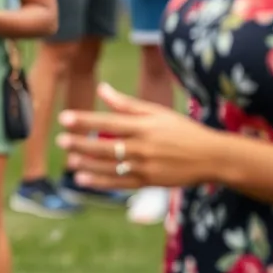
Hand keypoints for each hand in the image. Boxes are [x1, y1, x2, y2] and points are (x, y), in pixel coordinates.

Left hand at [57, 83, 224, 189]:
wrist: (212, 157)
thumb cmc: (182, 130)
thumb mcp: (157, 112)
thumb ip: (127, 104)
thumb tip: (102, 89)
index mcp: (144, 126)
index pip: (108, 121)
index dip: (85, 120)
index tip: (64, 117)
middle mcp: (143, 147)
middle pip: (105, 145)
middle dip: (81, 143)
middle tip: (60, 140)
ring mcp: (145, 166)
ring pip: (110, 166)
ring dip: (87, 163)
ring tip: (69, 159)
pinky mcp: (148, 182)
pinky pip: (119, 183)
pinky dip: (100, 182)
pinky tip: (83, 179)